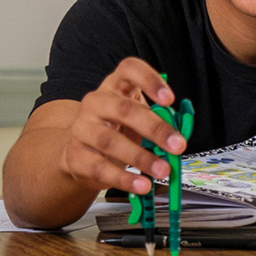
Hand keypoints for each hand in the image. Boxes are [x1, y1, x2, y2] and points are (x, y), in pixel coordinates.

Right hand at [61, 58, 185, 195]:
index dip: (150, 81)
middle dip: (155, 129)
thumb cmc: (121, 129)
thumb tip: (181, 135)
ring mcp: (82, 128)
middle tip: (177, 145)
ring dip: (141, 158)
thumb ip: (163, 120)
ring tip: (163, 171)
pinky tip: (141, 185)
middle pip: (124, 109)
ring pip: (110, 141)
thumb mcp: (142, 118)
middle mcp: (96, 102)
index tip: (169, 99)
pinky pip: (100, 168)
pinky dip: (124, 179)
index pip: (130, 70)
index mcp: (117, 85)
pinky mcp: (75, 155)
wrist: (84, 152)